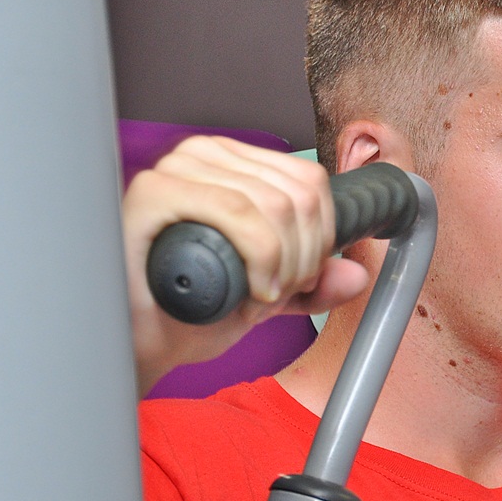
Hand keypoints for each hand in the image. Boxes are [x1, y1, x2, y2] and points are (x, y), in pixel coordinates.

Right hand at [122, 135, 369, 393]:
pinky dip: (259, 257)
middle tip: (278, 293)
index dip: (321, 239)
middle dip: (305, 258)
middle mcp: (205, 155)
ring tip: (259, 294)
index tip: (301, 280)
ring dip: (283, 265)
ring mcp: (177, 168)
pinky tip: (247, 289)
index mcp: (233, 163)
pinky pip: (236, 210)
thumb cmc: (193, 313)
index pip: (310, 181)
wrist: (144, 345)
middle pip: (299, 195)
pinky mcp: (153, 191)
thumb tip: (357, 274)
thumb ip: (314, 283)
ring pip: (273, 204)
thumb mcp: (270, 296)